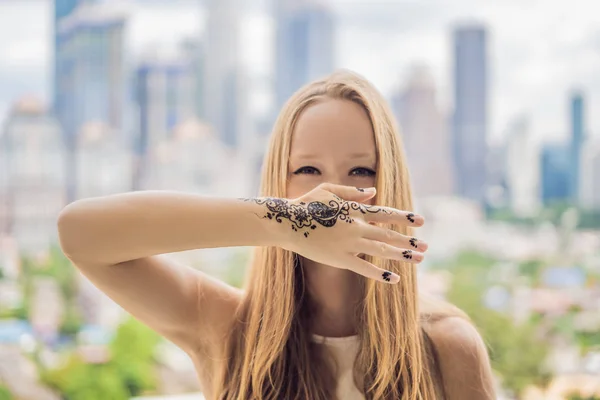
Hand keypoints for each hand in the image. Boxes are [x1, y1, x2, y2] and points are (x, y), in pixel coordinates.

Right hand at [258, 183, 426, 283]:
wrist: (287, 223)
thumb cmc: (305, 205)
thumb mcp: (328, 190)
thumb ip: (352, 192)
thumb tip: (373, 193)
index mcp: (353, 209)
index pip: (384, 213)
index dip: (404, 217)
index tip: (420, 220)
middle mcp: (355, 226)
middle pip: (388, 234)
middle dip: (408, 241)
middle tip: (426, 246)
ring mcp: (349, 244)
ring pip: (381, 251)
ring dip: (402, 255)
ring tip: (419, 259)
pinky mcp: (340, 259)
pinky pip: (364, 268)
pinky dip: (380, 273)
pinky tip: (395, 278)